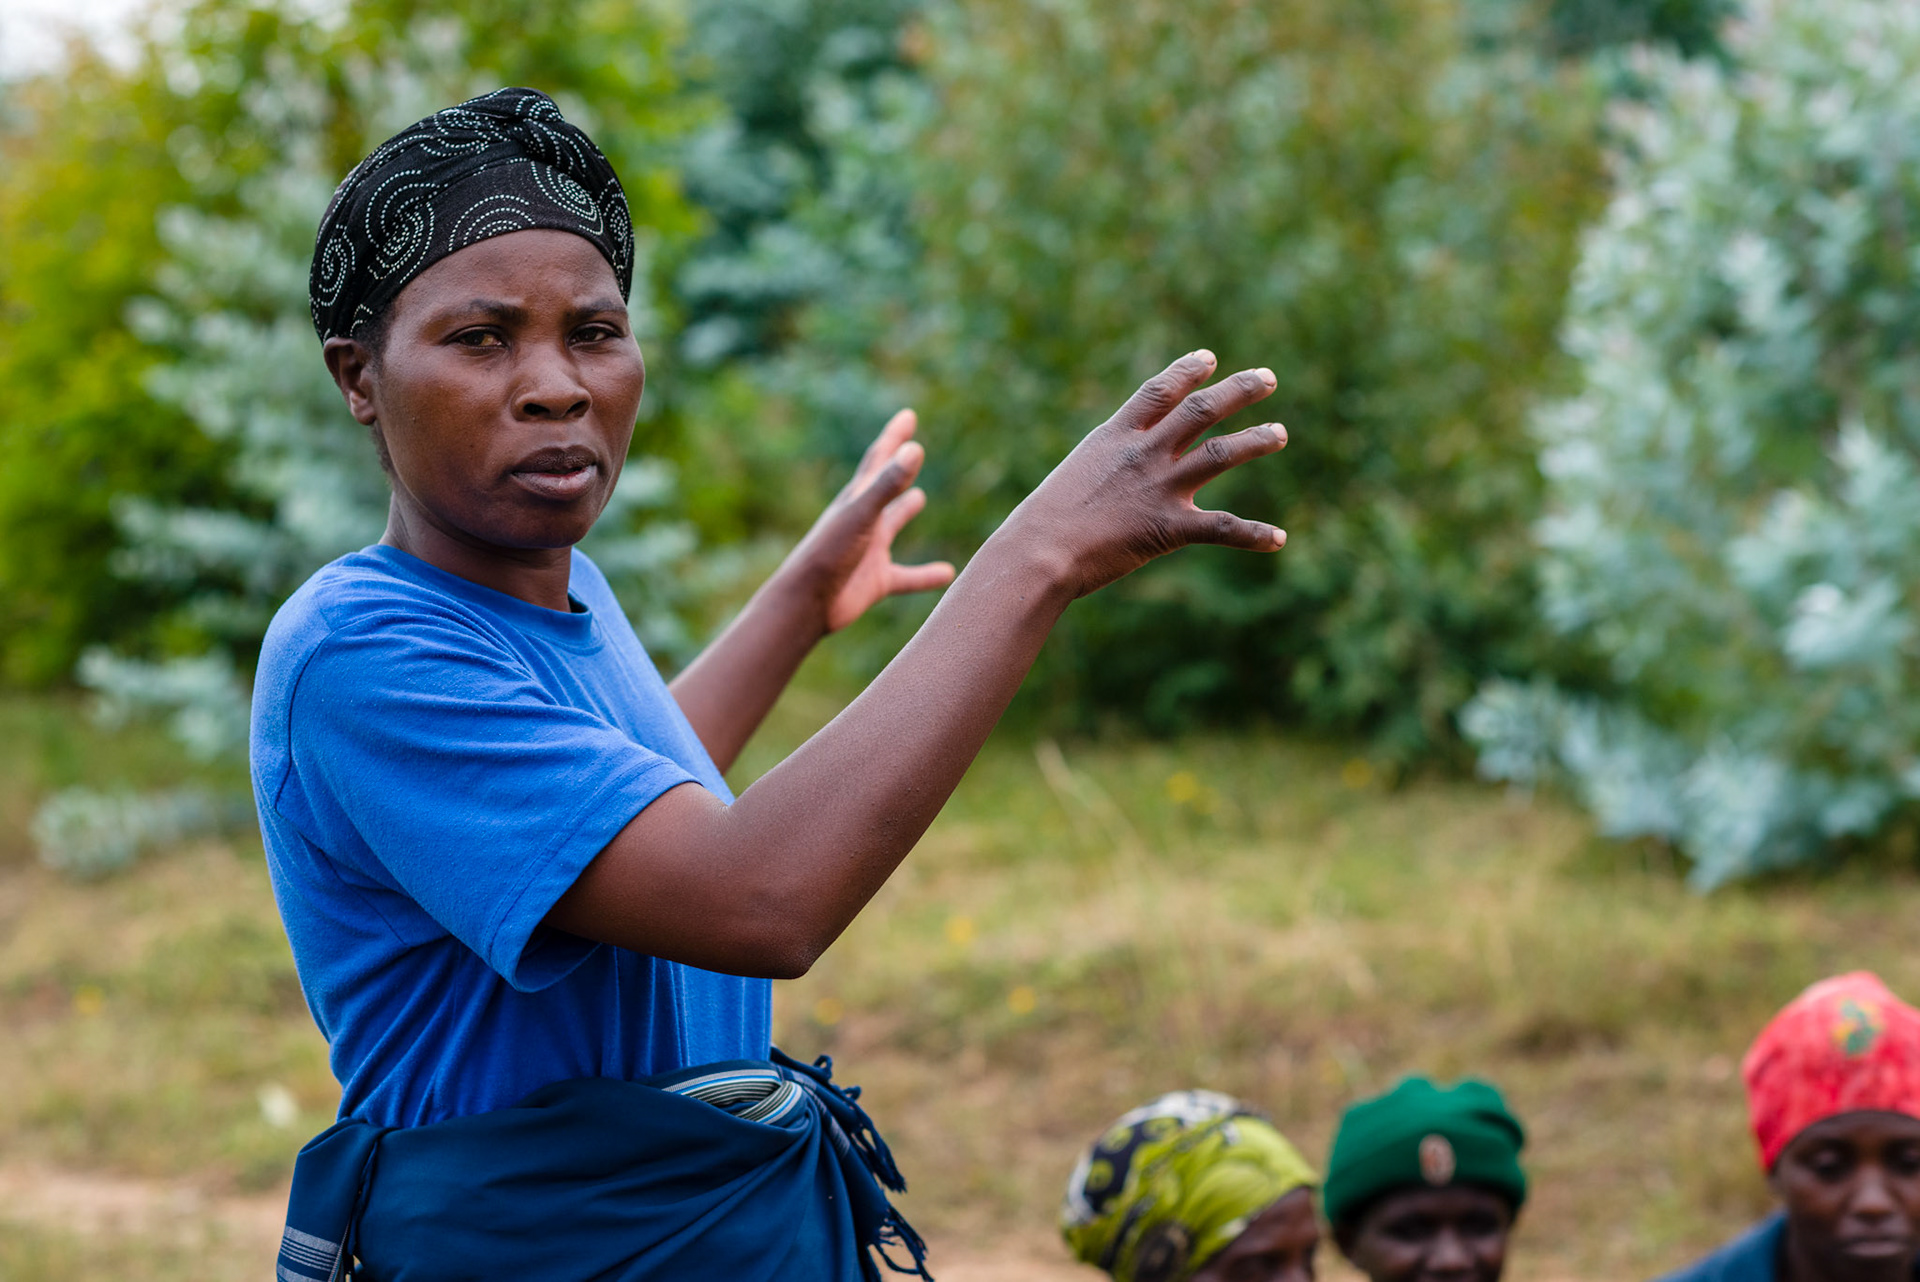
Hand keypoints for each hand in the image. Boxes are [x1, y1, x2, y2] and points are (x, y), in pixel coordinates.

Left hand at [781, 409, 956, 634]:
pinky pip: (908, 577)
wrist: (806, 602)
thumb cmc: (829, 554)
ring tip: (919, 498)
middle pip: (885, 487)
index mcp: (856, 499)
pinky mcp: (876, 580)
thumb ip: (888, 485)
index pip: (879, 460)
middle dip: (898, 467)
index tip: (908, 416)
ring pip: (892, 525)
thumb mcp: (863, 515)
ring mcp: (869, 550)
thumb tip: (914, 449)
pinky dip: (927, 575)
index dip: (894, 437)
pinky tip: (948, 574)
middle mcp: (863, 521)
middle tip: (912, 449)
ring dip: (904, 512)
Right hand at [1004, 350, 1287, 597]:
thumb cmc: (1041, 523)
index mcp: (1114, 437)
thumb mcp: (1072, 478)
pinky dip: (1253, 534)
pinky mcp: (1168, 527)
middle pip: (1201, 410)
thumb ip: (1102, 470)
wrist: (1039, 551)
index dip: (1187, 372)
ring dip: (1255, 441)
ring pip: (1220, 453)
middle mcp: (1143, 453)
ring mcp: (1158, 487)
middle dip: (1238, 391)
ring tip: (1280, 434)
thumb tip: (1111, 480)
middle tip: (1268, 378)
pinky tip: (1278, 538)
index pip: (1158, 392)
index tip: (1209, 358)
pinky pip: (1222, 527)